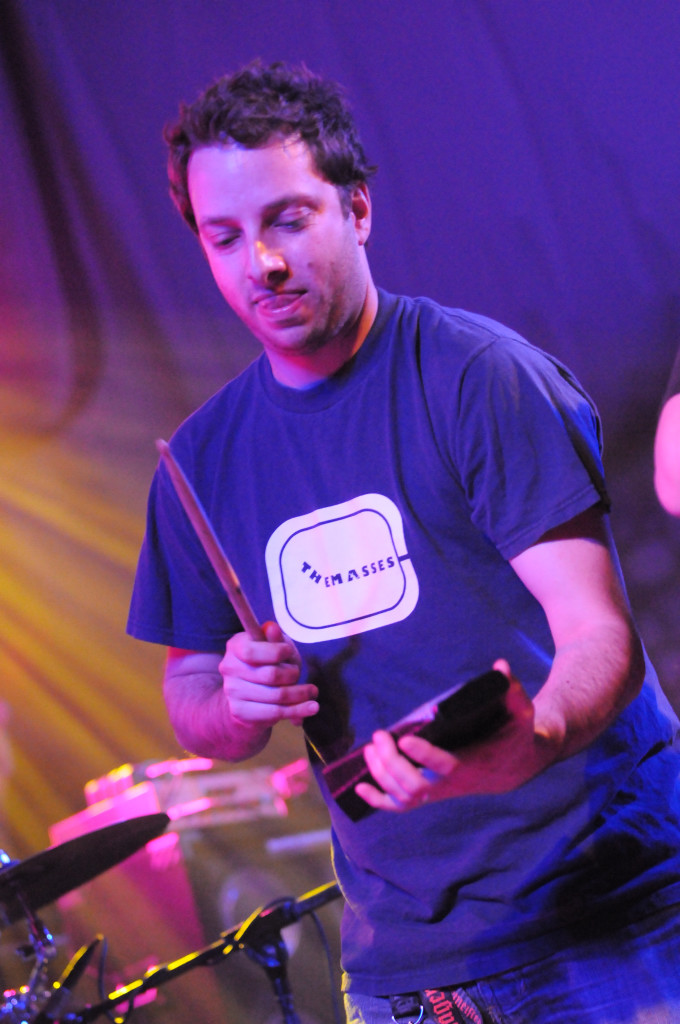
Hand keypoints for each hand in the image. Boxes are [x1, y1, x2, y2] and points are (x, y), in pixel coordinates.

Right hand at [220, 621, 317, 728]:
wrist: (247, 697)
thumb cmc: (266, 665)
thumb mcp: (274, 648)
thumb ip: (275, 640)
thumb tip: (272, 627)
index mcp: (235, 646)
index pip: (251, 651)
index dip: (275, 652)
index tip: (289, 652)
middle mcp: (229, 668)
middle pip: (270, 675)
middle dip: (292, 674)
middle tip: (298, 674)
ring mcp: (232, 692)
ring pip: (276, 696)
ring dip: (300, 694)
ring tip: (311, 692)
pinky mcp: (240, 712)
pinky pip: (275, 713)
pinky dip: (297, 710)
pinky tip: (311, 707)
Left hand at [355, 660, 552, 812]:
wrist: (514, 768)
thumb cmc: (514, 736)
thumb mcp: (521, 713)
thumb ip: (513, 691)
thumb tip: (499, 665)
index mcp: (472, 763)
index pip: (445, 766)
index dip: (424, 756)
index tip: (404, 738)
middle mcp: (453, 783)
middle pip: (415, 786)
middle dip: (391, 763)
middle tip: (379, 735)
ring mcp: (439, 792)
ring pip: (404, 797)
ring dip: (381, 775)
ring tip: (371, 747)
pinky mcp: (431, 794)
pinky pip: (401, 806)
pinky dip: (378, 800)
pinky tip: (360, 787)